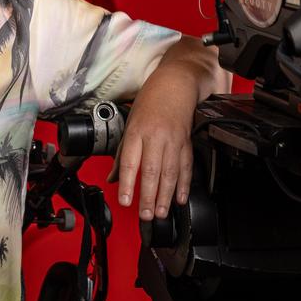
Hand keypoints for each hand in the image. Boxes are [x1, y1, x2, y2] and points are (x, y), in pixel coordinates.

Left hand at [107, 74, 196, 220]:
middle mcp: (155, 137)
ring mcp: (173, 140)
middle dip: (149, 196)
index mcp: (137, 132)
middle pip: (152, 170)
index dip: (128, 183)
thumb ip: (123, 154)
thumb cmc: (149, 103)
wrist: (175, 84)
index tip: (125, 201)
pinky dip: (184, 185)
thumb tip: (113, 178)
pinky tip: (180, 198)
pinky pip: (186, 167)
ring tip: (162, 212)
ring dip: (166, 195)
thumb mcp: (129, 125)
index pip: (131, 162)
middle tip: (146, 215)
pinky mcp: (187, 142)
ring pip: (170, 172)